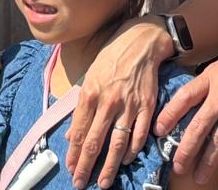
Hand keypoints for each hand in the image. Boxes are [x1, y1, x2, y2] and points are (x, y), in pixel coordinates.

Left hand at [66, 17, 172, 188]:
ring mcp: (128, 105)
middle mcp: (107, 102)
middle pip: (94, 142)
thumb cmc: (111, 58)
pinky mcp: (147, 106)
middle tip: (80, 183)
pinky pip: (139, 134)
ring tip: (103, 182)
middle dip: (86, 166)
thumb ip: (81, 107)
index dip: (73, 153)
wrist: (140, 42)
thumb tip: (70, 134)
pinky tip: (127, 160)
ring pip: (116, 143)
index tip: (70, 169)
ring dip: (109, 166)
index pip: (78, 131)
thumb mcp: (90, 78)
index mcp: (89, 93)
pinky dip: (133, 150)